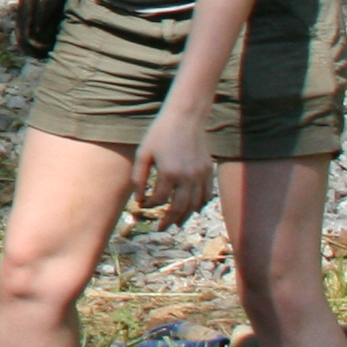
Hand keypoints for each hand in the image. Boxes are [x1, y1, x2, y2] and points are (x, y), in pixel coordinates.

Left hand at [130, 106, 216, 225]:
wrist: (185, 118)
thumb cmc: (160, 134)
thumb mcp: (143, 153)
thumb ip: (139, 177)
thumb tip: (139, 199)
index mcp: (169, 173)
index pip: (159, 199)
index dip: (149, 205)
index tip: (142, 205)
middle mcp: (187, 177)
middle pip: (180, 207)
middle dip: (169, 220)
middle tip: (161, 228)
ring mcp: (200, 175)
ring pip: (195, 204)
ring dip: (185, 216)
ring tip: (176, 223)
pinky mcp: (208, 171)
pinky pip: (206, 194)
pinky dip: (200, 204)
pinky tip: (193, 209)